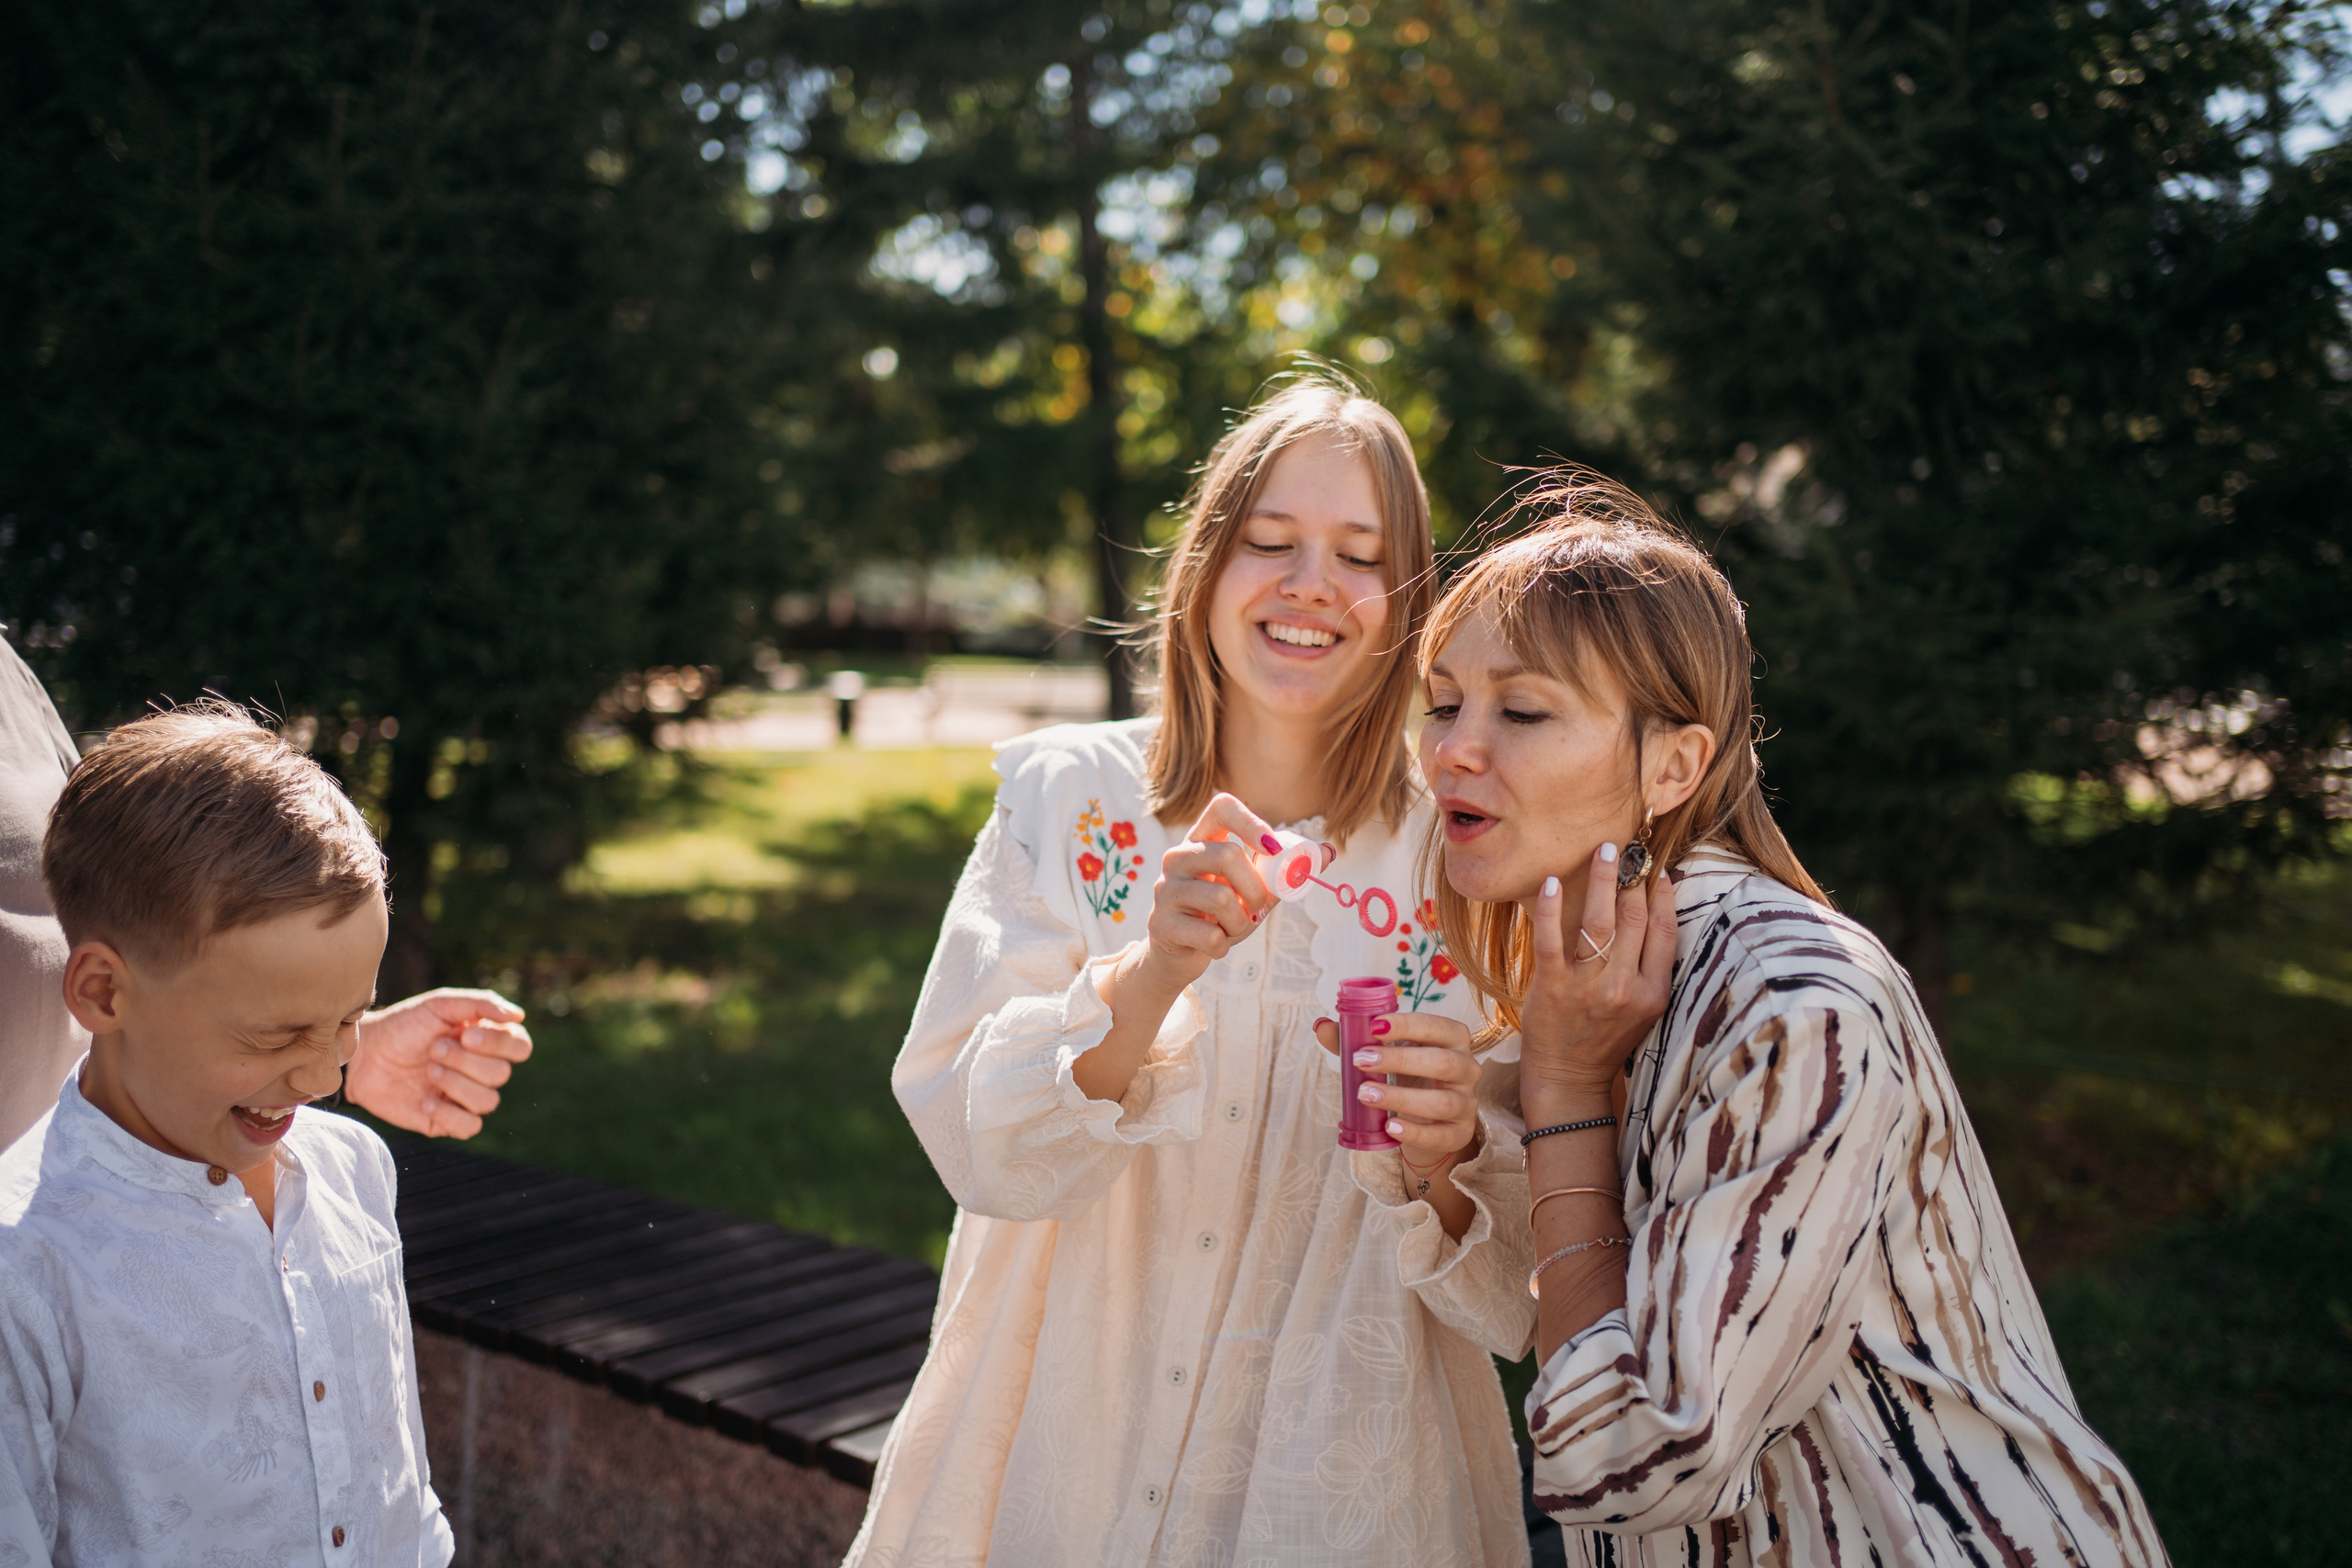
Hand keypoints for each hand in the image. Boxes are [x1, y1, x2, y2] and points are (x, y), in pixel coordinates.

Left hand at [343, 989, 531, 1138]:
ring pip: (488, 1102)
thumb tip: (519, 1016)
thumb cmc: (404, 1026)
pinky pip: (470, 1127)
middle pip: (501, 1075)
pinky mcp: (447, 1122)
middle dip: (466, 1061)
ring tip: (429, 1070)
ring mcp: (465, 1098)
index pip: (520, 1047)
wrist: (365, 1055)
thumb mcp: (440, 1005)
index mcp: (488, 1042)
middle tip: (434, 1049)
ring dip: (456, 1084)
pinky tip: (425, 1101)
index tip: (464, 1034)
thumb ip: (480, 1004)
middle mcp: (481, 1070)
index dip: (499, 1044)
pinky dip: (450, 1114)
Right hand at [1136, 792, 1281, 991]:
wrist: (1177, 952)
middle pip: (1228, 856)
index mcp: (1201, 840)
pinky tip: (1215, 944)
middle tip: (1257, 908)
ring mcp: (1164, 889)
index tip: (1272, 848)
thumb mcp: (1250, 889)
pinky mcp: (1161, 924)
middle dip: (1255, 889)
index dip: (1251, 822)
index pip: (1222, 807)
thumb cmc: (1219, 913)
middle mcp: (1177, 857)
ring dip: (1241, 924)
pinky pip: (1210, 936)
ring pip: (1221, 899)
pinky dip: (1224, 946)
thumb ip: (1283, 872)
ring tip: (1234, 928)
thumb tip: (1328, 852)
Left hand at [1314, 1011, 1482, 1156]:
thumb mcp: (1384, 1055)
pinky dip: (1415, 1131)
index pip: (1436, 1026)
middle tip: (1360, 1061)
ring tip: (1365, 1095)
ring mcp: (1467, 1103)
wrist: (1425, 1121)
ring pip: (1441, 1101)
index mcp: (1452, 1039)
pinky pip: (1441, 1135)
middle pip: (1441, 1062)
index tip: (1374, 1026)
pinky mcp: (1460, 1133)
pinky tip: (1390, 1126)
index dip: (1407, 1025)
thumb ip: (1355, 1040)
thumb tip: (1321, 1026)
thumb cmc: (1405, 1076)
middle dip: (1399, 1060)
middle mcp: (1467, 1068)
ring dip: (1400, 1097)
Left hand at [1519, 843, 1675, 1111]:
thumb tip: (1652, 916)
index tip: (1659, 871)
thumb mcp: (1643, 1010)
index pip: (1665, 933)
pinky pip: (1552, 939)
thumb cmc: (1604, 1040)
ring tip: (1604, 851)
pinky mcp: (1552, 987)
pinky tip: (1553, 882)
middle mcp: (1625, 988)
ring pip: (1599, 921)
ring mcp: (1588, 987)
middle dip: (1633, 879)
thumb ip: (1648, 969)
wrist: (1568, 1079)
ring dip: (1602, 880)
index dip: (1663, 897)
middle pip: (1634, 920)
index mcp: (1653, 993)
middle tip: (1629, 850)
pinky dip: (1552, 908)